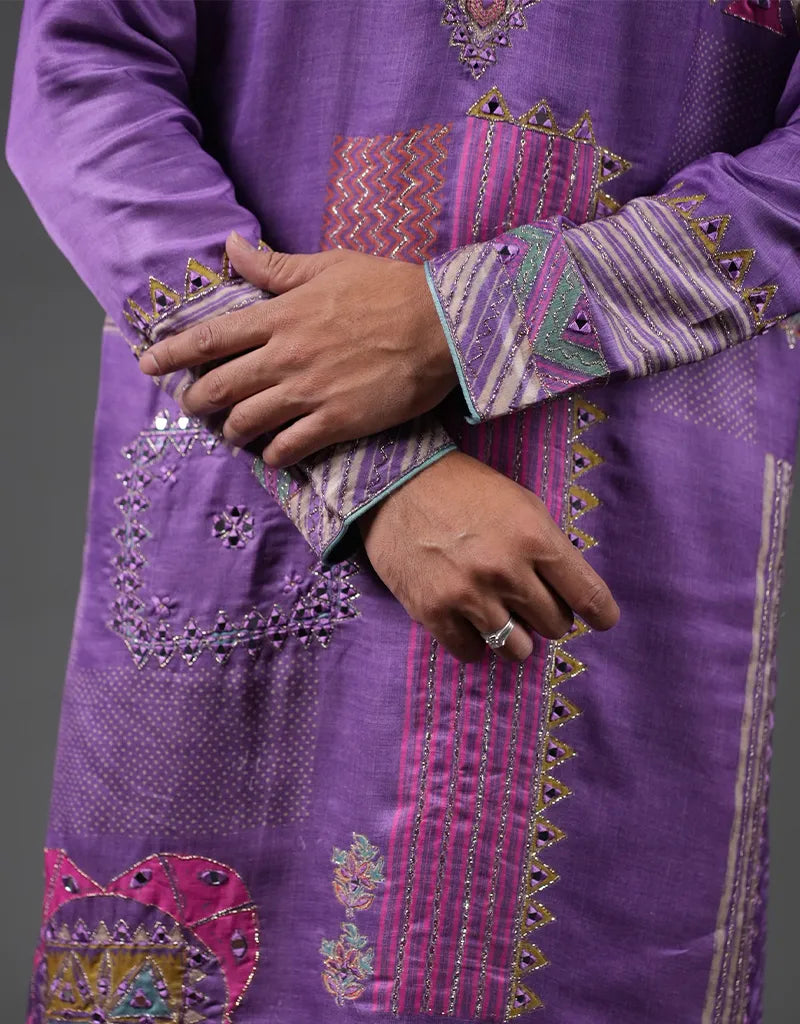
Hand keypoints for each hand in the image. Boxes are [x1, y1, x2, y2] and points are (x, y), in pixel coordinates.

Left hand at [138, 232, 457, 466]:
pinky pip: (290, 447)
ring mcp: (310, 392)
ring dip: (232, 431)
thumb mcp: (330, 266)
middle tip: (190, 406)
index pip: (211, 337)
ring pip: (249, 421)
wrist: (443, 326)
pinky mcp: (337, 421)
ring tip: (231, 433)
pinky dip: (274, 455)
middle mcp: (286, 356)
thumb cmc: (390, 289)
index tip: (149, 364)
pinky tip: (272, 456)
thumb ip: (276, 266)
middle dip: (195, 400)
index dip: (172, 354)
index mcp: (281, 316)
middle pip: (220, 386)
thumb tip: (230, 246)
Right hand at [359, 451, 618, 662]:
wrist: (395, 483)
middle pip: (555, 625)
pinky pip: (471, 653)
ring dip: (514, 636)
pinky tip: (466, 619)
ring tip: (499, 615)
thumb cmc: (463, 489)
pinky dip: (473, 641)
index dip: (601, 614)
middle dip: (547, 615)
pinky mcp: (433, 612)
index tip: (601, 620)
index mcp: (535, 538)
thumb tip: (569, 592)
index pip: (588, 595)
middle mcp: (506, 570)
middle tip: (528, 600)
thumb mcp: (520, 504)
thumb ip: (546, 547)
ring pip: (518, 649)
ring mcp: (469, 595)